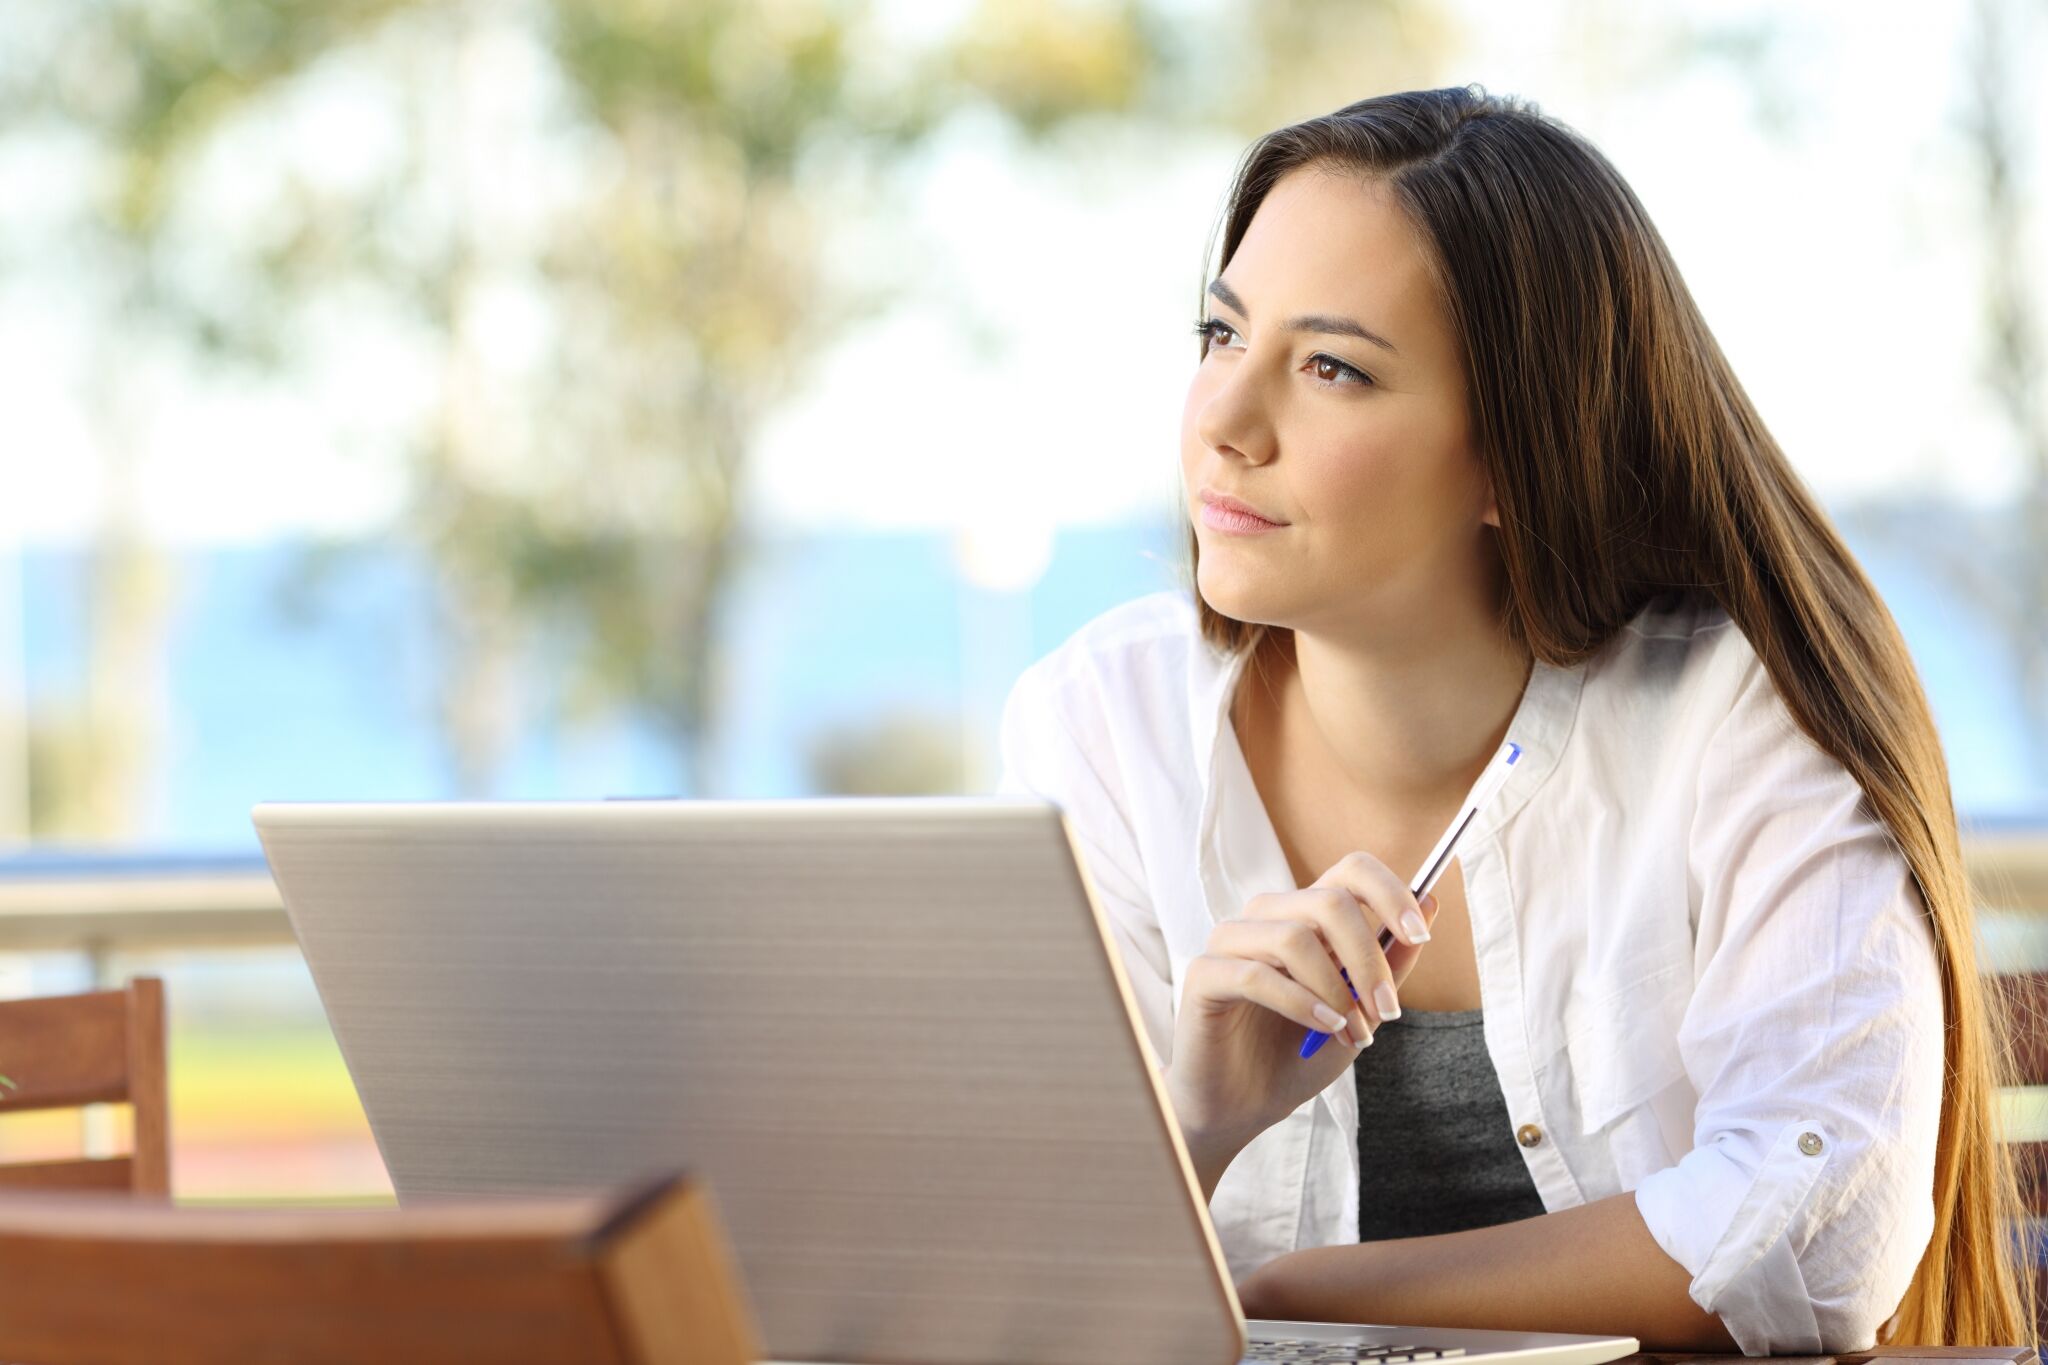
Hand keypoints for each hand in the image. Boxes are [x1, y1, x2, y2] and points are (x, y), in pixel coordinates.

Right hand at [1164, 851, 1440, 1157]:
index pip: (1350, 870)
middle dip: (1370, 958)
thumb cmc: (1296, 1056)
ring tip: (1352, 1032)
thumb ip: (1390, 963)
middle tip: (1388, 1009)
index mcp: (1305, 916)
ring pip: (1294, 937)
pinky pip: (1255, 974)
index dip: (1389, 891)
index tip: (1420, 934)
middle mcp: (1266, 918)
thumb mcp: (1360, 1012)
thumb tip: (1430, 903)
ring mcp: (1230, 942)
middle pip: (1328, 901)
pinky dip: (1300, 1002)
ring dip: (1337, 990)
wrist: (1243, 1107)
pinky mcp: (1203, 975)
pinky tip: (1322, 1027)